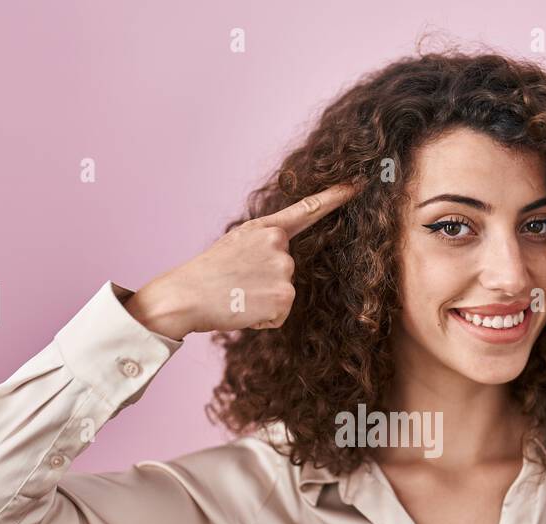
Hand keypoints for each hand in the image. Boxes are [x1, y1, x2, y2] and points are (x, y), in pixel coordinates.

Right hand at [125, 181, 359, 339]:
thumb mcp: (236, 243)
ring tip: (239, 295)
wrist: (186, 295)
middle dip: (267, 280)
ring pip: (285, 292)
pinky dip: (264, 318)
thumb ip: (263, 242)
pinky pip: (280, 314)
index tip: (358, 184)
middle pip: (288, 269)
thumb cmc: (207, 272)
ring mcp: (284, 271)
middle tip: (238, 282)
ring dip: (265, 300)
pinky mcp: (285, 298)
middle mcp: (280, 246)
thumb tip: (281, 253)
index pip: (307, 211)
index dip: (335, 197)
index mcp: (267, 229)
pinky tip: (244, 309)